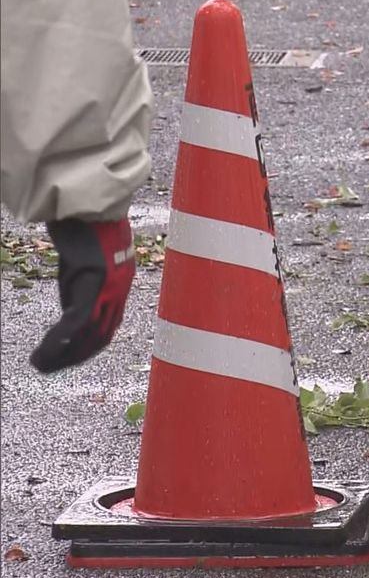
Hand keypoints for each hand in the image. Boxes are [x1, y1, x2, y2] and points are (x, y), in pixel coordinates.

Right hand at [29, 218, 135, 372]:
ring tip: (39, 365)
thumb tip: (71, 313)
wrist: (89, 207)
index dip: (87, 350)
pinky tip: (45, 350)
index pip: (107, 330)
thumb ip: (82, 290)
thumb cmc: (87, 231)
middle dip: (73, 358)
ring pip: (89, 334)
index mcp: (119, 290)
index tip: (67, 360)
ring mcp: (110, 288)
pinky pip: (79, 320)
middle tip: (47, 369)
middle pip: (100, 337)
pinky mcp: (96, 282)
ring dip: (64, 354)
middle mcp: (118, 292)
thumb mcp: (84, 267)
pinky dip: (61, 339)